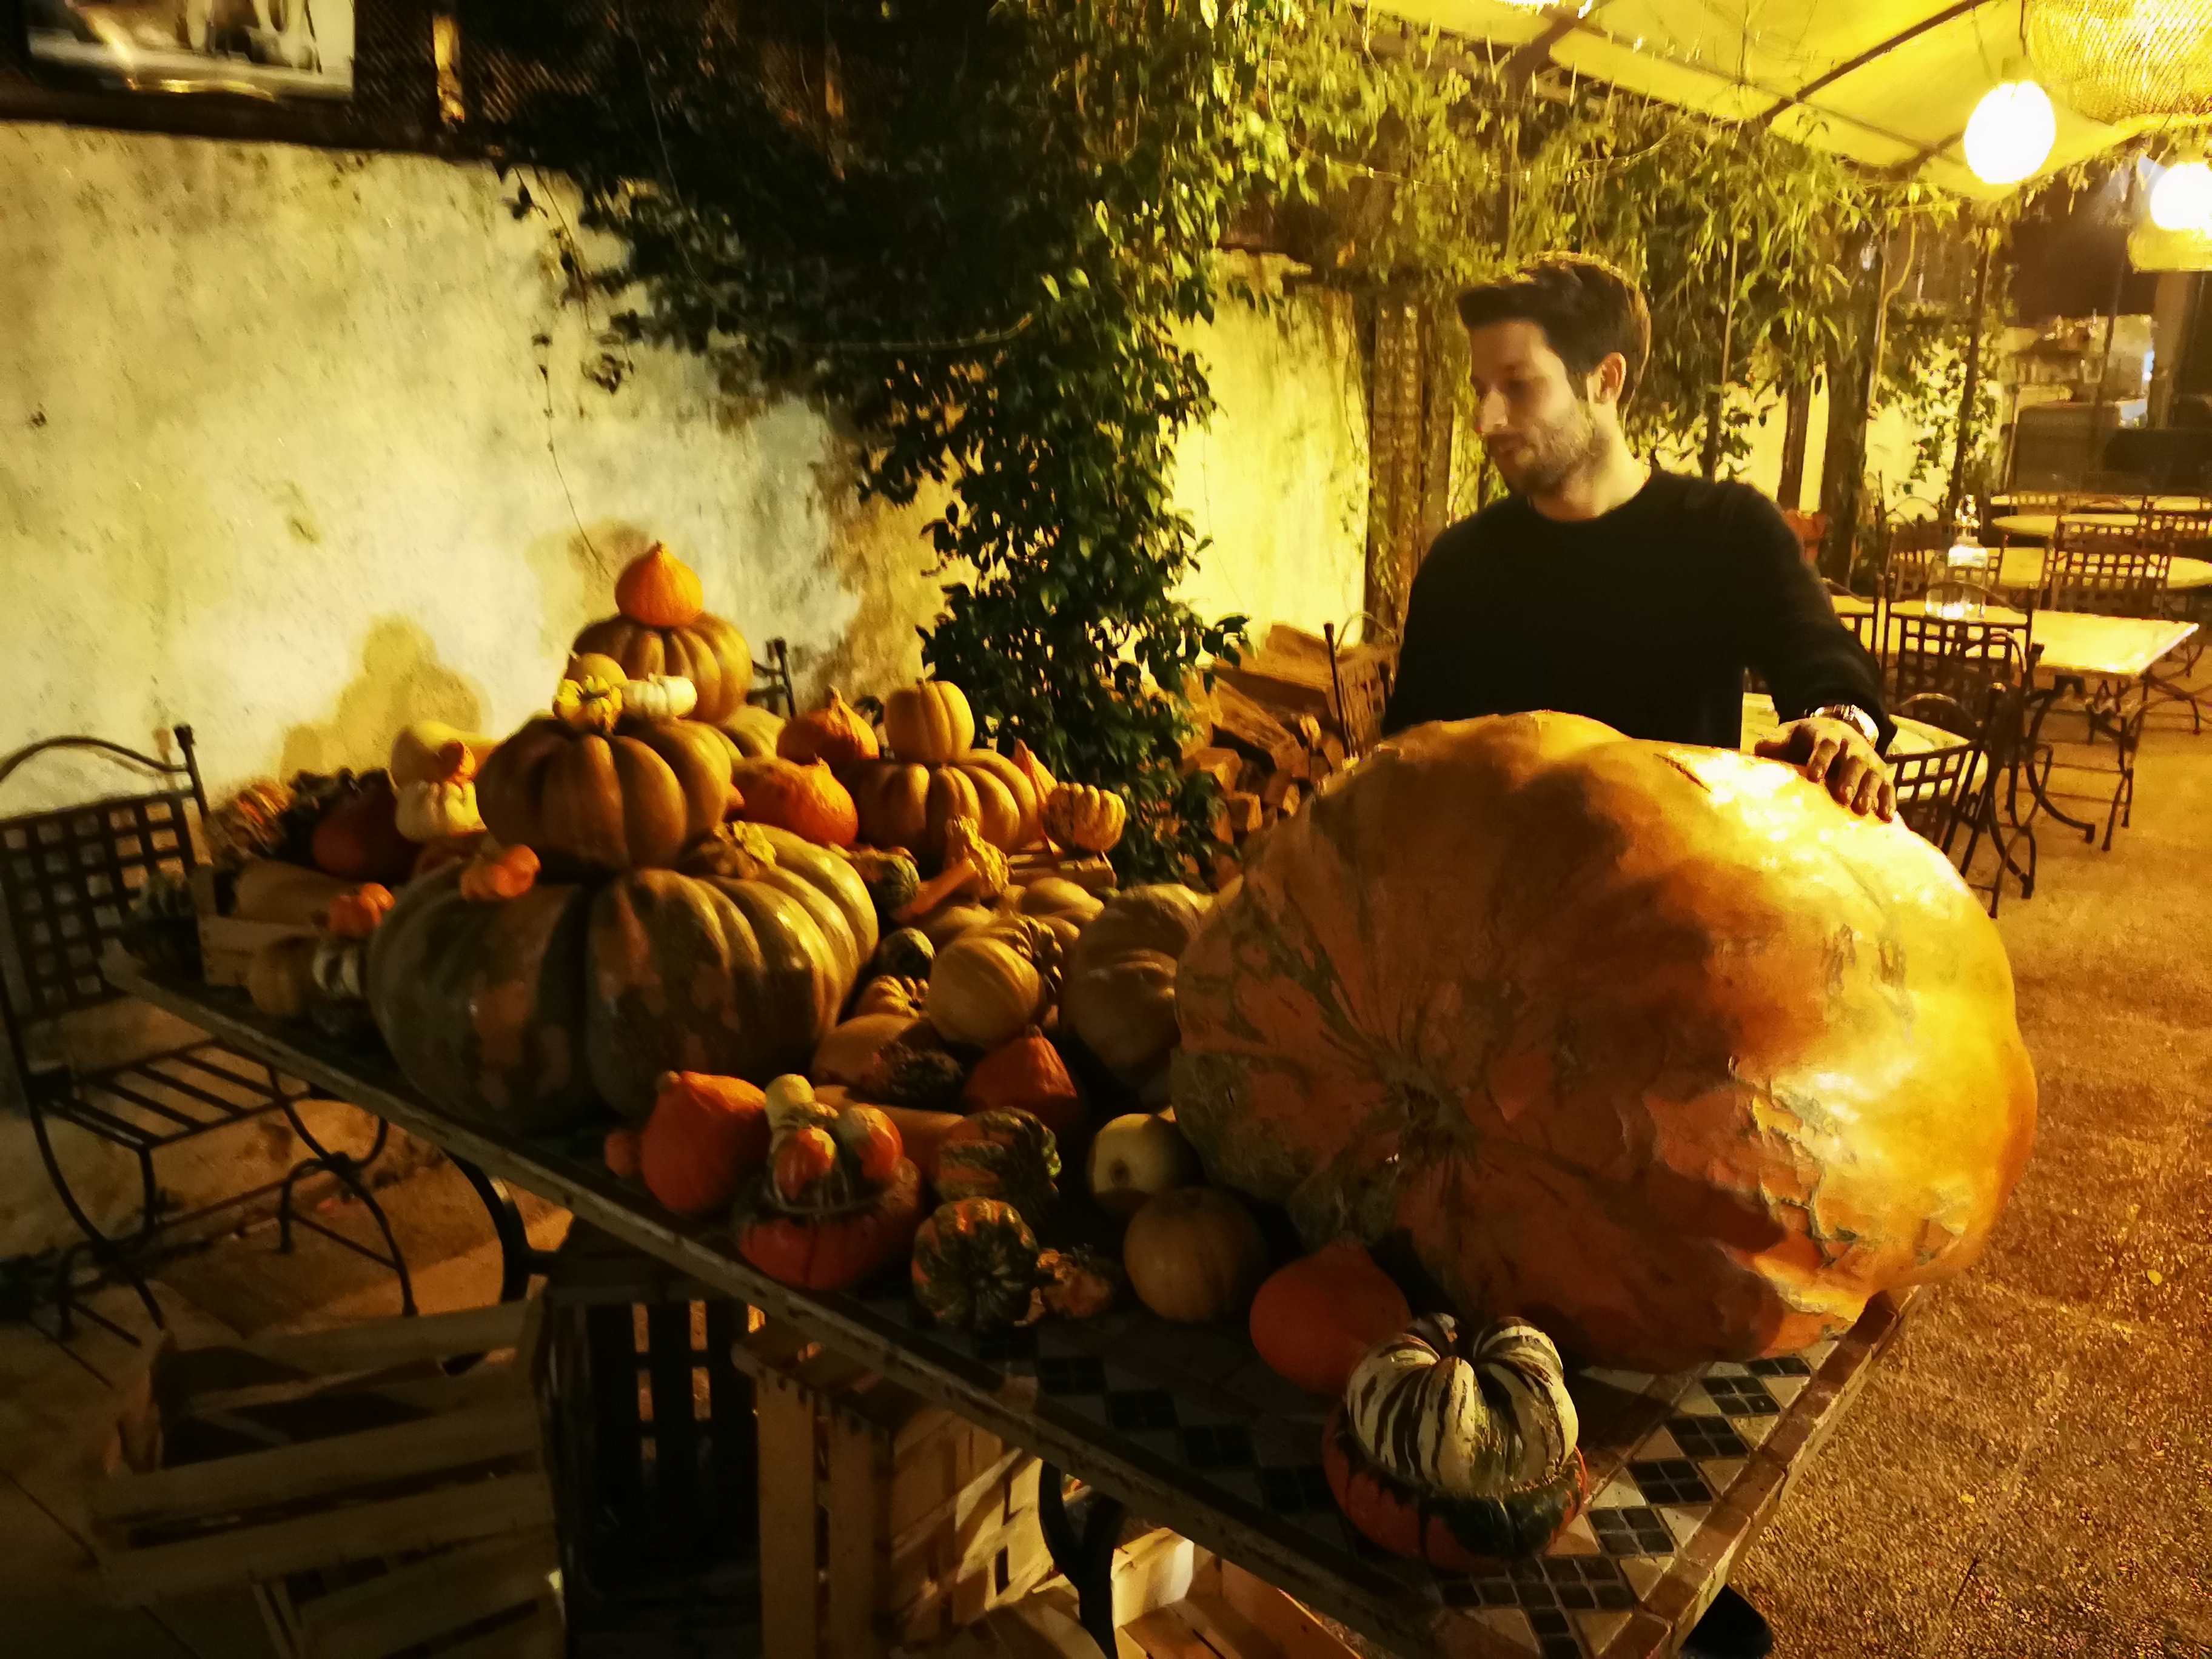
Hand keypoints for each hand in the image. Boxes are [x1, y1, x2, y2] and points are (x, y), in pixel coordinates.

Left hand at [1754, 717, 1895, 820]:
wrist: (1836, 732)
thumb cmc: (1807, 740)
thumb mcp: (1791, 733)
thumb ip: (1777, 741)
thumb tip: (1759, 749)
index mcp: (1829, 735)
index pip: (1827, 745)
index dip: (1821, 759)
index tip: (1814, 776)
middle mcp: (1853, 747)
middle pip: (1854, 760)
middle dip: (1849, 779)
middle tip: (1843, 797)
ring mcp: (1869, 760)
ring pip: (1873, 774)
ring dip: (1869, 791)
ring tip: (1862, 810)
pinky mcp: (1880, 774)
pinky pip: (1887, 787)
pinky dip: (1888, 801)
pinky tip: (1886, 818)